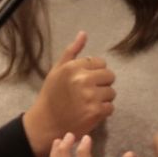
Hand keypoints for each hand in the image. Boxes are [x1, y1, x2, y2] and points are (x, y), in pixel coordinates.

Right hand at [23, 32, 114, 156]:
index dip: (96, 72)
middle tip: (90, 92)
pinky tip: (91, 112)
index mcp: (74, 67)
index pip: (100, 63)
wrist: (45, 123)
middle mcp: (83, 80)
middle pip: (109, 76)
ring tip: (90, 102)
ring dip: (104, 98)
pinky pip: (111, 107)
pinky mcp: (96, 112)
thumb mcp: (57, 70)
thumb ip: (72, 51)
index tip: (87, 81)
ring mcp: (91, 96)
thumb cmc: (51, 95)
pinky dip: (103, 111)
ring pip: (112, 92)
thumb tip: (83, 33)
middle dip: (102, 83)